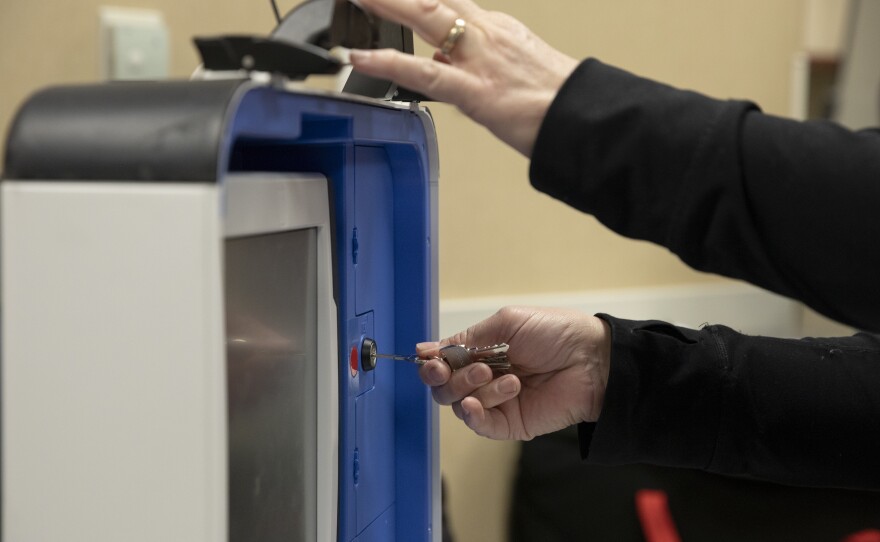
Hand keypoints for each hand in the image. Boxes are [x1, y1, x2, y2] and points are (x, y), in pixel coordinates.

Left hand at [349, 0, 577, 156]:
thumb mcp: (518, 69)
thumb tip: (447, 68)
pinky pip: (423, 73)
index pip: (450, 2)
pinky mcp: (474, 90)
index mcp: (498, 30)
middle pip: (433, 0)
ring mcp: (479, 59)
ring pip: (425, 20)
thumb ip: (478, 64)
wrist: (585, 118)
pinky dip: (388, 63)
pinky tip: (361, 57)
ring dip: (387, 6)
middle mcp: (486, 35)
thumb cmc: (559, 101)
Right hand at [417, 307, 610, 439]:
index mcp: (482, 352)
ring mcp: (497, 404)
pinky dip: (474, 415)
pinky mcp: (511, 425)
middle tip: (478, 368)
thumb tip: (429, 349)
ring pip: (460, 406)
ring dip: (474, 389)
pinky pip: (480, 426)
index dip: (433, 363)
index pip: (444, 364)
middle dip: (451, 378)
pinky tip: (479, 402)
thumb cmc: (555, 333)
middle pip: (445, 389)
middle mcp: (484, 379)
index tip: (429, 360)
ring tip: (507, 377)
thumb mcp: (506, 323)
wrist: (592, 359)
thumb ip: (467, 338)